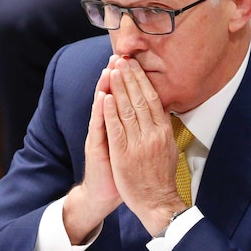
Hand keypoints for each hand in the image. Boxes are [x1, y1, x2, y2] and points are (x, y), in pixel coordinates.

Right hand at [63, 58, 123, 244]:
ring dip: (107, 87)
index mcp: (119, 126)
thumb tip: (154, 112)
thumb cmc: (123, 173)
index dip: (128, 81)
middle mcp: (108, 127)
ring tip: (110, 69)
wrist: (105, 194)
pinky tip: (102, 98)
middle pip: (113, 97)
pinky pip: (99, 127)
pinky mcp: (95, 147)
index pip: (124, 98)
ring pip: (104, 107)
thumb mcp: (133, 148)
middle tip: (120, 57)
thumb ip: (139, 129)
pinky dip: (102, 112)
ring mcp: (101, 136)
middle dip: (117, 77)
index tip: (132, 62)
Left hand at [102, 56, 187, 235]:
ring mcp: (138, 144)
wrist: (157, 202)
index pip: (153, 99)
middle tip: (121, 60)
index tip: (134, 65)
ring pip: (128, 110)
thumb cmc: (161, 177)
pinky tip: (106, 97)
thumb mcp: (169, 149)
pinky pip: (116, 129)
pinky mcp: (123, 154)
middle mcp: (152, 134)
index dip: (142, 80)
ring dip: (119, 88)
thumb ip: (164, 128)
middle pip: (140, 99)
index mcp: (164, 131)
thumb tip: (163, 110)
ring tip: (112, 71)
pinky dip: (110, 112)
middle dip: (129, 78)